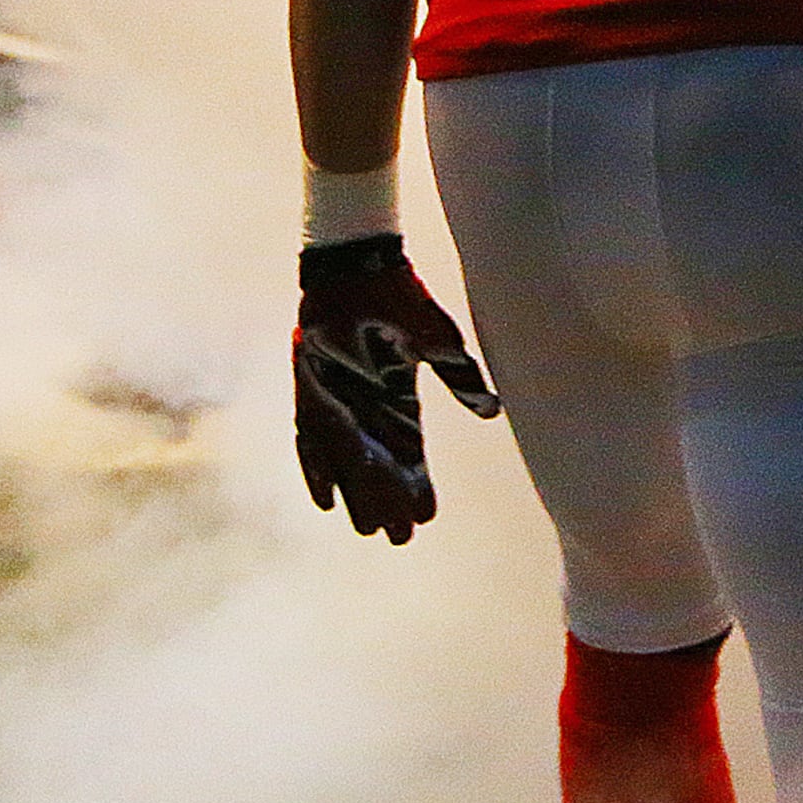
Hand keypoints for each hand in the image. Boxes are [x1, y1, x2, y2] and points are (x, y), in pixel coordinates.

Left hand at [296, 233, 501, 543]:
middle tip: (399, 536)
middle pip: (378, 466)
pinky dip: (317, 470)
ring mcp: (337, 400)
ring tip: (369, 528)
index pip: (410, 451)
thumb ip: (461, 379)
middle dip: (388, 500)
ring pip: (348, 461)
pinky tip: (325, 500)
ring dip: (358, 494)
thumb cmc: (400, 298)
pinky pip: (311, 440)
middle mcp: (366, 406)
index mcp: (398, 396)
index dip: (417, 484)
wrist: (357, 267)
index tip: (427, 514)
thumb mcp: (438, 340)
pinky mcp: (311, 391)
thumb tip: (492, 413)